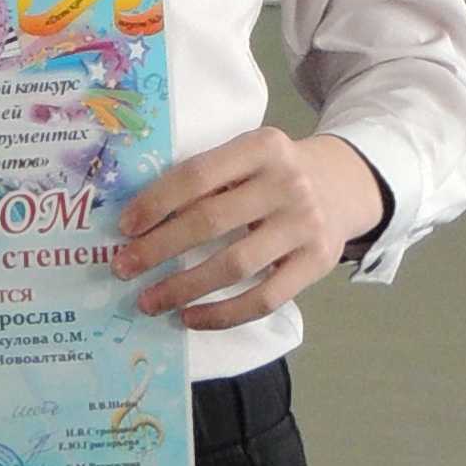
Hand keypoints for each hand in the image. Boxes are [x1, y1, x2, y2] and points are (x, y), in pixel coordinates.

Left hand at [112, 128, 387, 329]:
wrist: (343, 185)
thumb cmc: (273, 174)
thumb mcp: (249, 157)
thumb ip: (209, 177)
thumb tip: (139, 221)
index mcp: (262, 146)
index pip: (199, 174)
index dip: (157, 202)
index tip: (124, 227)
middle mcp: (287, 183)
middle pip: (211, 221)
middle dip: (158, 248)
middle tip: (123, 268)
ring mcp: (305, 225)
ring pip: (235, 265)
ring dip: (184, 288)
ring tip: (149, 301)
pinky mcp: (317, 263)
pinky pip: (264, 299)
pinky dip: (222, 314)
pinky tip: (191, 318)